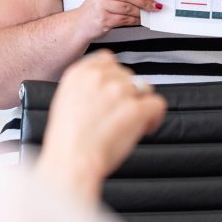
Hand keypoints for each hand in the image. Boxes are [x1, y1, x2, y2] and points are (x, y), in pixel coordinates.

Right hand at [36, 51, 165, 204]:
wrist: (71, 162)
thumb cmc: (67, 141)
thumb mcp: (64, 101)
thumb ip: (85, 87)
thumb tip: (104, 87)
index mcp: (80, 73)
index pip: (107, 59)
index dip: (114, 76)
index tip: (115, 91)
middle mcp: (100, 77)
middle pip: (127, 75)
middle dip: (127, 93)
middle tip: (121, 114)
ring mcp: (119, 91)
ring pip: (144, 88)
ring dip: (141, 104)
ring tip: (132, 122)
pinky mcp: (135, 108)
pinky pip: (157, 104)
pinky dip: (155, 116)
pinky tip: (146, 126)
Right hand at [75, 0, 160, 40]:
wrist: (80, 24)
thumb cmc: (96, 9)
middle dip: (145, 1)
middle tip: (155, 5)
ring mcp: (101, 6)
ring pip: (128, 8)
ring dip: (141, 12)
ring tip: (148, 14)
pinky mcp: (104, 19)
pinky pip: (125, 19)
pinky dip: (135, 20)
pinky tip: (140, 20)